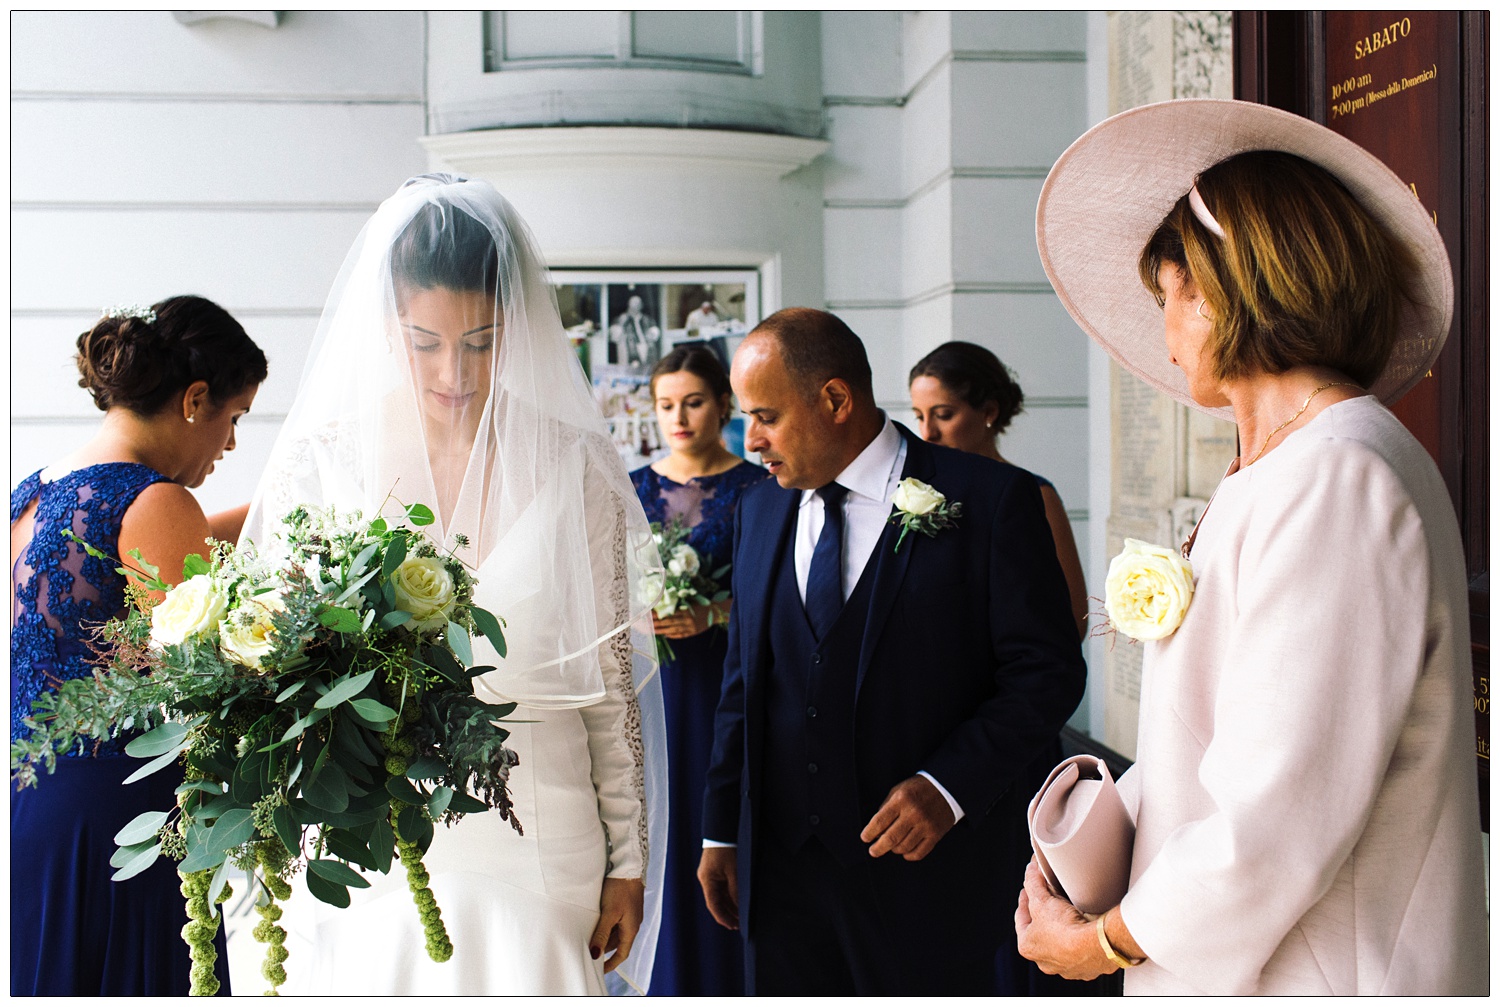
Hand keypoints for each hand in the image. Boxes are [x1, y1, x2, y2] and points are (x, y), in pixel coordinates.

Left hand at [590, 877, 644, 973]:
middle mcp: (632, 922)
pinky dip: (606, 925)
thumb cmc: (620, 888)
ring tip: (589, 936)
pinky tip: (595, 920)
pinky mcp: (625, 904)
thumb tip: (595, 954)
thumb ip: (601, 934)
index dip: (612, 963)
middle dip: (604, 948)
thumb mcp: (609, 913)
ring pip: (616, 931)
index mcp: (631, 928)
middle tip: (589, 951)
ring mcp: (629, 913)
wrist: (629, 865)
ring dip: (604, 935)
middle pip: (618, 942)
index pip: (622, 953)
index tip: (600, 969)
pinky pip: (615, 920)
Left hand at [652, 600, 727, 639]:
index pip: (668, 614)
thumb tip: (663, 605)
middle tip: (647, 625)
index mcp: (685, 611)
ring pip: (672, 630)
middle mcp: (687, 620)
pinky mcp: (692, 633)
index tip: (649, 615)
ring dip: (661, 631)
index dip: (658, 615)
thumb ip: (678, 604)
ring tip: (652, 631)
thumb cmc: (700, 605)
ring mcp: (690, 628)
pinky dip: (672, 635)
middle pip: (668, 623)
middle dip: (657, 624)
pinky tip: (665, 635)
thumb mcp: (689, 602)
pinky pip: (680, 635)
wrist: (714, 612)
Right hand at [696, 846, 738, 929]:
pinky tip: (738, 904)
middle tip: (739, 925)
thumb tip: (739, 907)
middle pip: (716, 903)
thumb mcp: (734, 871)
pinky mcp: (716, 872)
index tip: (733, 926)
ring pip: (720, 897)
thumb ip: (736, 891)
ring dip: (729, 907)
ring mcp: (710, 876)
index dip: (723, 917)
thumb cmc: (727, 849)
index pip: (713, 905)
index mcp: (707, 881)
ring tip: (740, 917)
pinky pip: (722, 889)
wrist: (723, 831)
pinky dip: (729, 898)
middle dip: (727, 914)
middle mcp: (706, 880)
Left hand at [859, 775, 954, 859]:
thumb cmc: (917, 789)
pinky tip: (905, 851)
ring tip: (892, 846)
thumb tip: (875, 829)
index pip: (880, 821)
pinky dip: (909, 855)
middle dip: (878, 848)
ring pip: (904, 847)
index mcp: (901, 800)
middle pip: (891, 838)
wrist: (946, 787)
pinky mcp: (936, 834)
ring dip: (894, 850)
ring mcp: (926, 825)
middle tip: (873, 851)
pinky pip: (919, 853)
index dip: (869, 833)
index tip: (865, 838)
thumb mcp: (898, 790)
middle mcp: (913, 813)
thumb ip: (886, 808)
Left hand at [1013, 860, 1115, 979]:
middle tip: (1049, 896)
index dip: (1025, 900)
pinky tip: (1085, 923)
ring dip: (1062, 925)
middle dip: (1044, 913)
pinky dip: (1081, 935)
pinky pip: (1081, 948)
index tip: (1028, 889)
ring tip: (1068, 908)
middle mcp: (1044, 960)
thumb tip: (1031, 870)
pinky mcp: (1087, 966)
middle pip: (1041, 930)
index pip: (1021, 918)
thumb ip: (1033, 883)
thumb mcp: (1042, 900)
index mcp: (1027, 946)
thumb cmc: (1064, 928)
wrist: (1097, 947)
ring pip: (1060, 940)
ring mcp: (1066, 966)